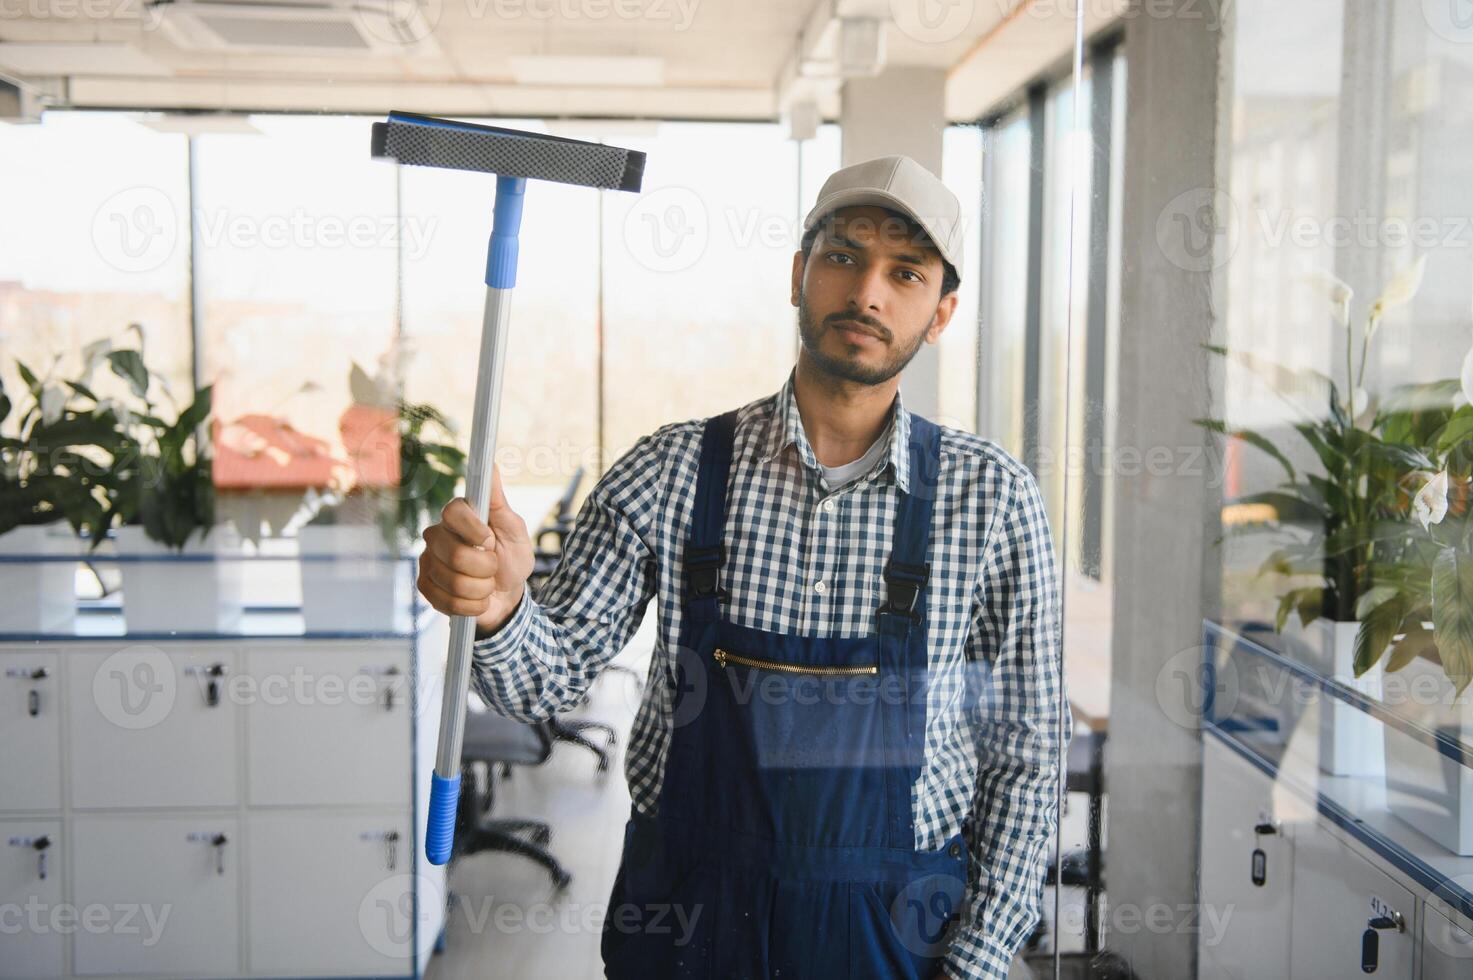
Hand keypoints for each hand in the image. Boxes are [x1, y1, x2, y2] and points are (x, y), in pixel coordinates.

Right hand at [418, 463, 534, 635]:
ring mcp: (428, 562)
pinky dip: (472, 605)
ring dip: (482, 589)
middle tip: (494, 566)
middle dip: (485, 567)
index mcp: (458, 516)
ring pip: (454, 581)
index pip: (452, 512)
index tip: (490, 541)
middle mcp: (437, 535)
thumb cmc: (511, 558)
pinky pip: (448, 601)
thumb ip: (498, 500)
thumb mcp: (513, 529)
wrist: (508, 596)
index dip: (474, 531)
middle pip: (453, 553)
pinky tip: (476, 599)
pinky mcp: (426, 587)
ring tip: (487, 583)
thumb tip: (493, 466)